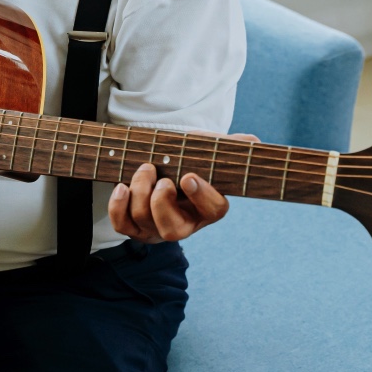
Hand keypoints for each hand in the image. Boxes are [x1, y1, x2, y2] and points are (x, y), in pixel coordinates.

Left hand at [108, 134, 256, 242]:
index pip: (213, 210)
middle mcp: (185, 225)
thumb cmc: (189, 159)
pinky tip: (121, 186)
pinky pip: (122, 225)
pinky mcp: (135, 228)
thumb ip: (229, 146)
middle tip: (160, 176)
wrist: (162, 164)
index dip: (201, 196)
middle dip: (160, 201)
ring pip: (144, 222)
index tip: (188, 177)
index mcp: (210, 208)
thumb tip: (253, 141)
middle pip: (172, 230)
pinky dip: (118, 206)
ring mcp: (157, 229)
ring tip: (145, 168)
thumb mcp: (209, 149)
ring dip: (140, 191)